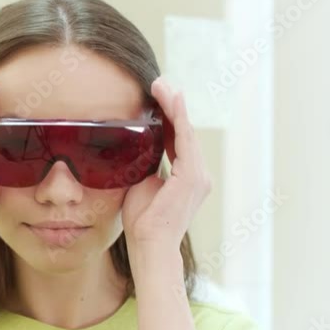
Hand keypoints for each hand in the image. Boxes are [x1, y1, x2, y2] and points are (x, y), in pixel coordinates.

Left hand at [122, 78, 211, 244]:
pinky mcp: (192, 178)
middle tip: (158, 83)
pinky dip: (178, 118)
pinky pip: (185, 140)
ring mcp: (198, 176)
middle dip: (171, 105)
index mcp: (186, 176)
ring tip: (161, 86)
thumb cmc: (143, 221)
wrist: (150, 245)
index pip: (177, 139)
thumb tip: (131, 146)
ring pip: (185, 132)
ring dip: (173, 106)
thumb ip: (143, 164)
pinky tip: (171, 100)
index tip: (155, 96)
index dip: (167, 116)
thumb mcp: (141, 184)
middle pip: (183, 131)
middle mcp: (197, 174)